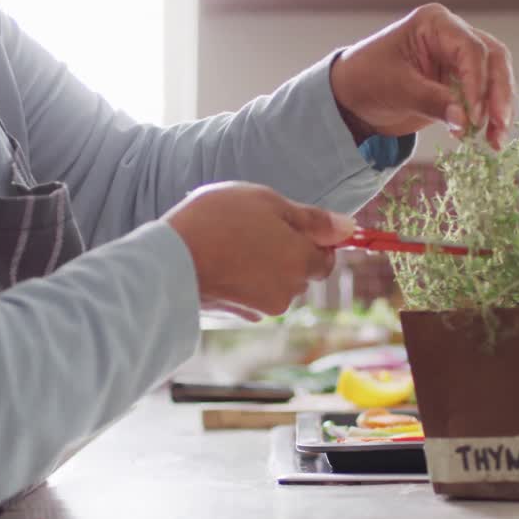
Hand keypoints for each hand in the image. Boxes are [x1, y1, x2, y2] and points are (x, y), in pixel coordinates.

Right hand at [165, 182, 355, 320]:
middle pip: (300, 271)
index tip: (288, 224)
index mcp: (302, 261)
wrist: (169, 260)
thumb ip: (311, 218)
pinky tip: (221, 262)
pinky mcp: (240, 316)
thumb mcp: (268, 202)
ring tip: (230, 241)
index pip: (327, 257)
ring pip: (276, 283)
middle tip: (253, 227)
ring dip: (263, 265)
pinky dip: (244, 281)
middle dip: (286, 251)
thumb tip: (349, 229)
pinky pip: (253, 295)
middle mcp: (289, 291)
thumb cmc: (218, 221)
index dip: (313, 239)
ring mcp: (264, 307)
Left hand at [329, 4, 515, 149]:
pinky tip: (486, 139)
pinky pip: (483, 97)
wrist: (352, 97)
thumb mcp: (397, 89)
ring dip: (499, 109)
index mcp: (435, 23)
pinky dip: (487, 118)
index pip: (471, 49)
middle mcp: (453, 35)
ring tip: (496, 141)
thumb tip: (466, 120)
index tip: (474, 116)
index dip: (478, 82)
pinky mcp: (460, 82)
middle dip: (498, 95)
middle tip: (499, 126)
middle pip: (493, 60)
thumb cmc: (366, 79)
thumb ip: (432, 101)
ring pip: (495, 78)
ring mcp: (458, 58)